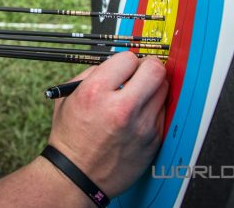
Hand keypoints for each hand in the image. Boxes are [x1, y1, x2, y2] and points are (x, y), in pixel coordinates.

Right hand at [47, 52, 166, 196]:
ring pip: (163, 89)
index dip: (125, 61)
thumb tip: (117, 63)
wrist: (78, 176)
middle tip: (142, 73)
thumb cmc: (71, 136)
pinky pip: (162, 112)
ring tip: (138, 96)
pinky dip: (152, 109)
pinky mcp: (153, 140)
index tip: (123, 67)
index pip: (128, 58)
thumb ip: (93, 74)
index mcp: (96, 92)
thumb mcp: (69, 96)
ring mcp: (141, 126)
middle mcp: (121, 107)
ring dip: (152, 88)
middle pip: (154, 70)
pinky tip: (138, 116)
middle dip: (148, 67)